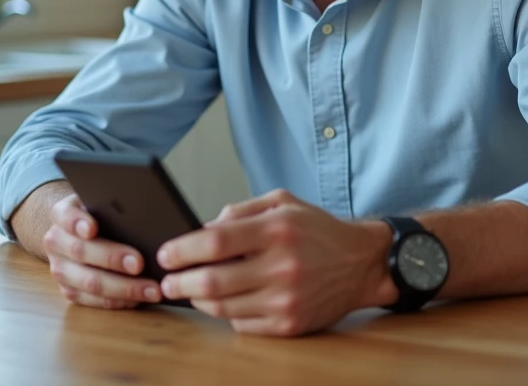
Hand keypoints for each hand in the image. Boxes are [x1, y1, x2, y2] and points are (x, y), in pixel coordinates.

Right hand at [42, 192, 162, 309]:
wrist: (77, 231)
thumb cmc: (100, 214)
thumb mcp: (102, 202)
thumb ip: (114, 206)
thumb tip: (144, 217)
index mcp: (61, 214)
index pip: (65, 216)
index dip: (77, 222)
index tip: (92, 228)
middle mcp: (56, 242)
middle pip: (80, 252)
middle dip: (112, 259)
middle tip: (139, 263)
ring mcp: (60, 269)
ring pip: (89, 282)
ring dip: (123, 288)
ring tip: (151, 289)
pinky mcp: (68, 291)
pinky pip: (93, 300)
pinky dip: (118, 301)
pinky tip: (139, 298)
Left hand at [156, 189, 393, 336]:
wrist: (361, 264)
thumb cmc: (317, 231)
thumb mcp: (283, 202)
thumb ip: (241, 211)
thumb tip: (202, 228)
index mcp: (277, 230)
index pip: (216, 241)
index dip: (183, 249)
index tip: (166, 254)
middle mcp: (282, 266)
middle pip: (212, 280)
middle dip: (180, 282)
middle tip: (167, 281)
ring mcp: (286, 299)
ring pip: (222, 307)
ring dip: (198, 300)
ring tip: (191, 290)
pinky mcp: (289, 324)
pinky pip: (242, 325)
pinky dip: (226, 314)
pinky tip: (226, 302)